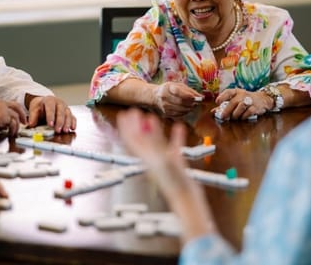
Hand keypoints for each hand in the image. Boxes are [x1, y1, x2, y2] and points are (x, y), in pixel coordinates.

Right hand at [0, 97, 26, 136]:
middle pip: (16, 106)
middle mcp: (0, 102)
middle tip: (23, 122)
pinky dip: (14, 129)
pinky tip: (11, 133)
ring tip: (14, 132)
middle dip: (22, 115)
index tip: (17, 117)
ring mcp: (2, 108)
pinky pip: (13, 123)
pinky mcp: (3, 116)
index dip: (15, 111)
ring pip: (16, 116)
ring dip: (17, 125)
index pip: (9, 104)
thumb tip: (4, 125)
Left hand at [27, 95, 75, 132]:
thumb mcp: (34, 109)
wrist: (45, 102)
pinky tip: (73, 128)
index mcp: (49, 100)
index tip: (50, 124)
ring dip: (67, 123)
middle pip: (61, 112)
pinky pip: (73, 117)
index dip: (51, 116)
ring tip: (65, 131)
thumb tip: (31, 124)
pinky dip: (73, 123)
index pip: (51, 108)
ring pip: (68, 114)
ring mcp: (65, 107)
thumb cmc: (40, 107)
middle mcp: (59, 103)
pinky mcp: (69, 113)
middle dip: (60, 122)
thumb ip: (32, 117)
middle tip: (58, 130)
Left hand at [117, 108, 214, 241]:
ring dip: (153, 129)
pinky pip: (174, 147)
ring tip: (150, 116)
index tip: (124, 114)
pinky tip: (179, 127)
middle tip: (134, 112)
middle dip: (136, 126)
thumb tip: (145, 120)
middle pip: (140, 139)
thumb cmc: (173, 181)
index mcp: (145, 158)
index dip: (126, 127)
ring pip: (156, 142)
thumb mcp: (161, 155)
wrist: (186, 199)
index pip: (131, 139)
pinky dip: (175, 136)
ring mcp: (163, 161)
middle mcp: (151, 159)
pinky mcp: (176, 165)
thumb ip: (153, 139)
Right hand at [152, 82, 202, 116]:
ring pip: (180, 109)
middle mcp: (164, 96)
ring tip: (193, 106)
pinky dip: (185, 112)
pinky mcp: (165, 112)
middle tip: (197, 103)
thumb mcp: (178, 85)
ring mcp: (164, 105)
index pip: (178, 91)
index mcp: (167, 87)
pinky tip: (187, 109)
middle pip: (180, 101)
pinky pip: (178, 114)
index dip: (188, 95)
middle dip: (191, 103)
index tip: (196, 97)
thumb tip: (201, 97)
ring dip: (189, 108)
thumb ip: (190, 91)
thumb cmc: (170, 89)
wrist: (155, 96)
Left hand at [213, 88, 272, 119]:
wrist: (263, 99)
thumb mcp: (235, 99)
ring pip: (240, 107)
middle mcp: (243, 94)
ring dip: (235, 114)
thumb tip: (213, 112)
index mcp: (236, 91)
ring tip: (234, 117)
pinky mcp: (255, 107)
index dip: (222, 97)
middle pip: (233, 102)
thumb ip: (224, 105)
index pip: (228, 92)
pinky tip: (242, 117)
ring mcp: (250, 100)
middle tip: (223, 117)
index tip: (217, 102)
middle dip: (227, 111)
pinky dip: (243, 116)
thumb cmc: (245, 100)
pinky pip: (248, 112)